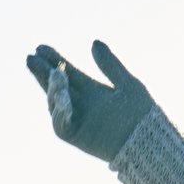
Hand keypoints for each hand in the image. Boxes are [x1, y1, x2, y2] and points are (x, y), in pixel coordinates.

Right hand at [25, 40, 153, 163]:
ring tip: (56, 74)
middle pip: (55, 86)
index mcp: (91, 90)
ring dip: (52, 89)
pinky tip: (62, 99)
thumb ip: (110, 65)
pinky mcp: (77, 137)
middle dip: (42, 72)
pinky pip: (61, 125)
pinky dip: (59, 112)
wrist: (151, 141)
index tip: (41, 47)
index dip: (54, 60)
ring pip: (55, 103)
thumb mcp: (127, 83)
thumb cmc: (144, 114)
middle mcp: (81, 105)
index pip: (67, 72)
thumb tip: (94, 42)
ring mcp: (78, 121)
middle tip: (32, 57)